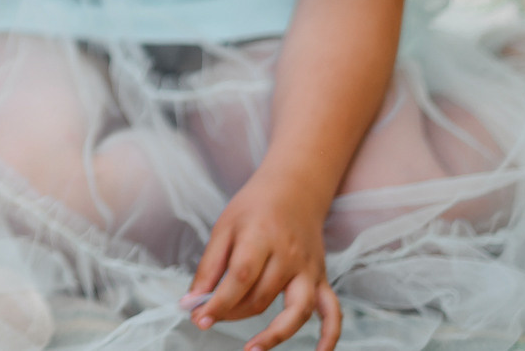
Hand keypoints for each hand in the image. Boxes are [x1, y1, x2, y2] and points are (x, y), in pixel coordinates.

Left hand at [184, 170, 342, 350]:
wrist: (293, 190)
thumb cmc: (253, 208)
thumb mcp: (224, 228)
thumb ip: (209, 266)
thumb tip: (192, 301)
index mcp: (261, 237)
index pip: (241, 277)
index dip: (219, 302)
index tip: (198, 318)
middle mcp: (289, 256)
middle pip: (262, 296)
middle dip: (232, 313)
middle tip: (207, 318)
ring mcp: (309, 270)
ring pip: (297, 310)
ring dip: (275, 334)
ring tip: (252, 349)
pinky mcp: (322, 279)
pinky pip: (332, 312)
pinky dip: (330, 336)